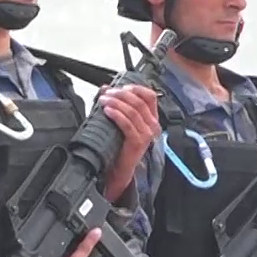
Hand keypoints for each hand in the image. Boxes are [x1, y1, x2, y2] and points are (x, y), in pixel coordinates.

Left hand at [98, 84, 160, 201]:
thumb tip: (105, 89)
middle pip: (139, 101)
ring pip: (133, 111)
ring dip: (116, 103)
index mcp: (151, 118)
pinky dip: (117, 115)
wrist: (120, 169)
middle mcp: (152, 125)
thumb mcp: (120, 123)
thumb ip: (116, 106)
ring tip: (104, 100)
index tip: (121, 86)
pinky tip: (107, 111)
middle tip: (107, 93)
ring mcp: (147, 134)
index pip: (150, 96)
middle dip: (121, 94)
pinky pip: (128, 124)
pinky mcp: (138, 142)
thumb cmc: (120, 145)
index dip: (135, 88)